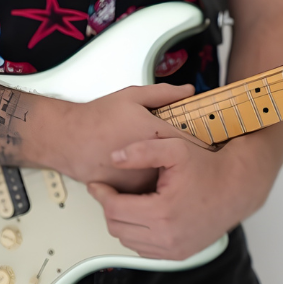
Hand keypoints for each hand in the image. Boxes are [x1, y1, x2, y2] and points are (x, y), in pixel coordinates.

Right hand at [48, 83, 198, 190]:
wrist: (68, 140)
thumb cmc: (96, 119)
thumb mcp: (132, 96)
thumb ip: (164, 93)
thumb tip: (188, 91)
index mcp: (157, 134)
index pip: (195, 142)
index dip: (208, 143)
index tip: (214, 142)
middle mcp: (152, 161)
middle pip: (184, 165)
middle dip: (190, 161)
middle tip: (195, 157)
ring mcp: (141, 179)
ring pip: (167, 180)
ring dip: (173, 175)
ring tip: (175, 168)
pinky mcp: (129, 192)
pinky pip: (149, 189)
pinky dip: (152, 183)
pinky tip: (149, 174)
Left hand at [85, 132, 276, 259]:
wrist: (236, 187)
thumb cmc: (208, 167)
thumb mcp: (175, 149)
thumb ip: (141, 150)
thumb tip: (114, 157)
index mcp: (162, 212)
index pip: (114, 209)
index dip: (101, 194)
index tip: (96, 184)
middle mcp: (167, 236)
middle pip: (117, 227)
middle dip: (108, 208)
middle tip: (108, 191)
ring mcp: (173, 249)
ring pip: (127, 241)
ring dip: (121, 222)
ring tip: (125, 202)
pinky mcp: (179, 255)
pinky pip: (144, 250)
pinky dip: (136, 235)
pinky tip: (141, 215)